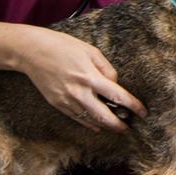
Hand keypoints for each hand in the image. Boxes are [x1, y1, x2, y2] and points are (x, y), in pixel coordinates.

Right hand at [15, 28, 146, 131]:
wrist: (31, 52)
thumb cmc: (62, 46)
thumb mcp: (90, 51)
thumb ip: (106, 69)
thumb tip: (115, 84)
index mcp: (90, 77)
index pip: (118, 96)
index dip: (133, 106)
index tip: (143, 112)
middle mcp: (79, 92)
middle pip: (105, 116)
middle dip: (119, 125)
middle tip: (128, 128)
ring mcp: (67, 100)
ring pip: (91, 120)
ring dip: (105, 126)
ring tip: (116, 127)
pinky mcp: (57, 104)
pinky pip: (77, 118)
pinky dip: (89, 124)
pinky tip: (97, 126)